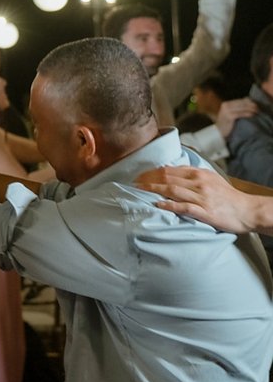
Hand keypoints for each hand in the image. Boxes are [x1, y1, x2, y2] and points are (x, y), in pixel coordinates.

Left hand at [135, 165, 255, 233]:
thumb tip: (169, 169)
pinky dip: (169, 205)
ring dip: (153, 189)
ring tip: (139, 190)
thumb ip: (191, 174)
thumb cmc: (228, 196)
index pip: (170, 170)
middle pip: (167, 178)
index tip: (139, 175)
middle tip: (134, 182)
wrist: (248, 210)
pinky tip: (158, 204)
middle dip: (148, 179)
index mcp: (199, 174)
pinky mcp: (204, 211)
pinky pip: (183, 207)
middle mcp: (199, 183)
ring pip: (172, 190)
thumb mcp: (211, 178)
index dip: (152, 172)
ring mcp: (201, 197)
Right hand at [214, 98, 256, 138]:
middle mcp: (225, 105)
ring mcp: (227, 111)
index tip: (256, 105)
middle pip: (242, 103)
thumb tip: (248, 103)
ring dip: (251, 109)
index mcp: (226, 104)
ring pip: (243, 107)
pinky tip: (252, 115)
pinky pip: (241, 113)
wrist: (218, 133)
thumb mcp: (229, 114)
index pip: (241, 100)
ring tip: (257, 112)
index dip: (250, 102)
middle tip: (258, 108)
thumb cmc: (226, 124)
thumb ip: (237, 108)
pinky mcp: (229, 116)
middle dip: (252, 105)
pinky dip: (248, 113)